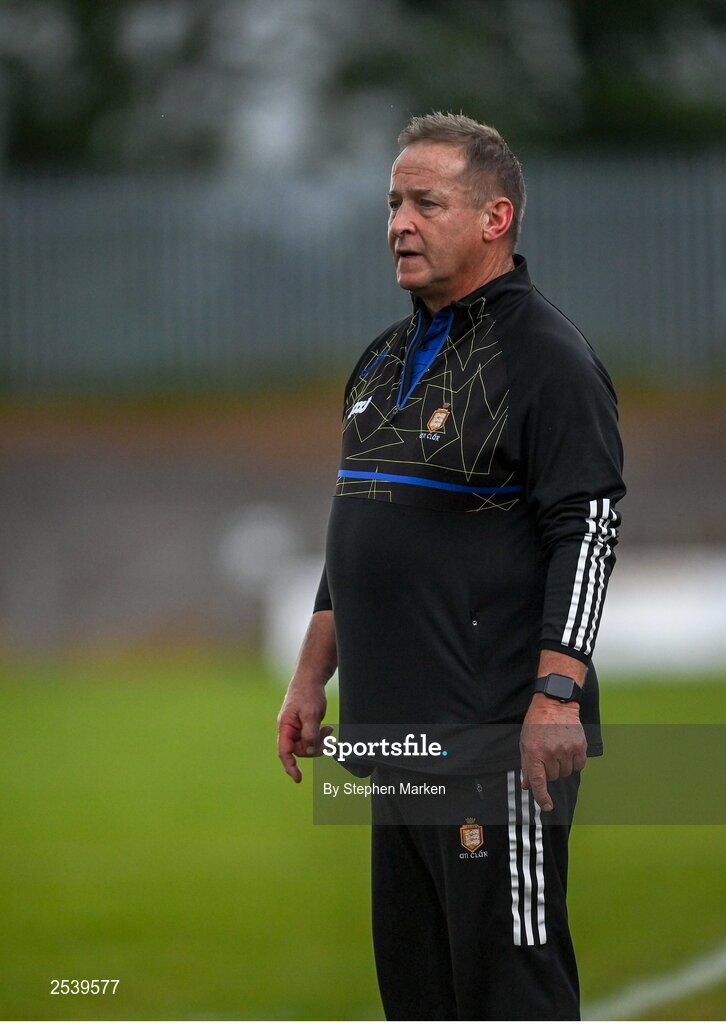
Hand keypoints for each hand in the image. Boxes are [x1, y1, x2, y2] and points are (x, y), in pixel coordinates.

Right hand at [277, 677, 333, 782]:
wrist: (311, 678)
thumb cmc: (308, 693)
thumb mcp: (311, 714)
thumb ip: (310, 734)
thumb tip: (310, 753)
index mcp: (285, 727)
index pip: (284, 752)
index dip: (290, 767)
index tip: (298, 779)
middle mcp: (288, 729)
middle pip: (300, 750)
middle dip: (314, 748)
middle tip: (328, 740)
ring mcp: (296, 727)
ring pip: (307, 744)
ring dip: (319, 741)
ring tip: (330, 731)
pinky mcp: (304, 724)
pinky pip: (311, 736)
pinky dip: (320, 735)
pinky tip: (329, 729)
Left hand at [519, 694, 586, 811]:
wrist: (555, 704)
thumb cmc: (537, 723)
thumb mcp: (525, 743)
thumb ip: (526, 766)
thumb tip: (527, 786)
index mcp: (534, 752)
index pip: (538, 781)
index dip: (541, 797)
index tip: (547, 806)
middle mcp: (551, 752)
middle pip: (552, 777)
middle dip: (549, 770)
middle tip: (547, 754)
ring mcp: (567, 749)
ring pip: (565, 772)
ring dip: (561, 766)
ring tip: (557, 749)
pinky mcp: (580, 746)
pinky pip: (578, 766)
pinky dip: (574, 762)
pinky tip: (568, 750)